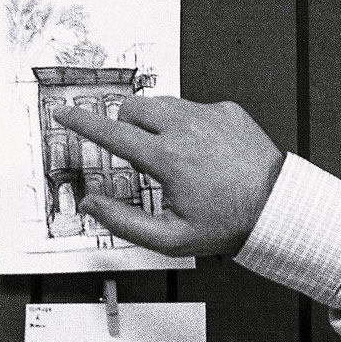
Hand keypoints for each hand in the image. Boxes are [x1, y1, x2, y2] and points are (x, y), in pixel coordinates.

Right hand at [51, 96, 284, 257]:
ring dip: (157, 124)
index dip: (83, 123)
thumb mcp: (170, 237)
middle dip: (127, 127)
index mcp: (167, 158)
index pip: (112, 133)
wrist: (276, 209)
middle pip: (134, 109)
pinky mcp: (227, 110)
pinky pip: (195, 107)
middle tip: (141, 155)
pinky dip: (190, 124)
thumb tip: (91, 204)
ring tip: (176, 157)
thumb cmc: (226, 225)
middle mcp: (185, 127)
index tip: (64, 113)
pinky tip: (206, 152)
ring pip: (163, 104)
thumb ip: (123, 221)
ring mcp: (208, 114)